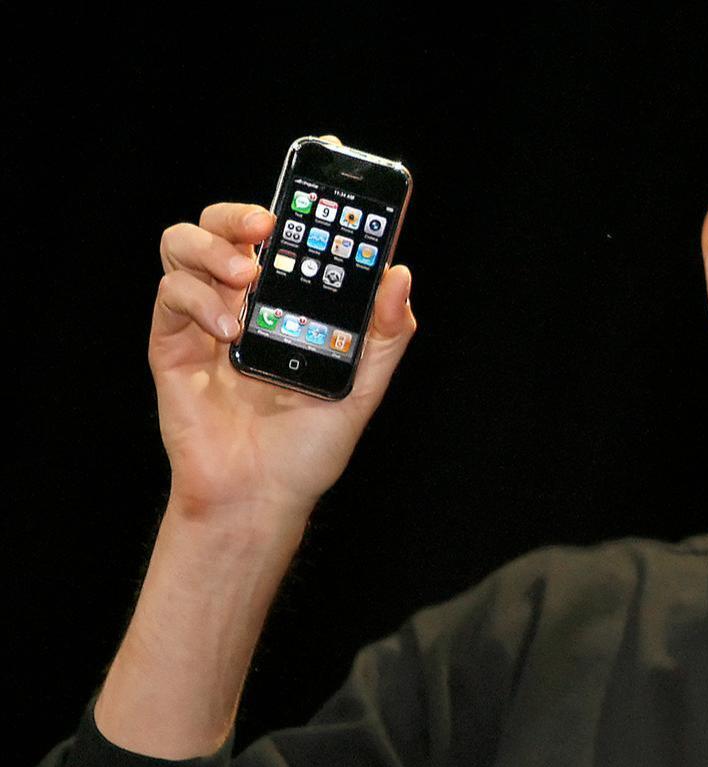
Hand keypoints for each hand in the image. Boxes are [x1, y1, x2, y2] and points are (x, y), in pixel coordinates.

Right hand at [153, 197, 414, 518]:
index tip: (318, 192)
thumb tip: (399, 274)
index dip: (295, 206)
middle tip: (269, 225)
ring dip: (213, 247)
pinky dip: (197, 298)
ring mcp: (204, 320)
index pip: (286, 238)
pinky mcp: (172, 344)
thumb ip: (386, 335)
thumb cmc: (309, 447)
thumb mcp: (364, 388)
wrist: (261, 497)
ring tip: (247, 275)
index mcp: (289, 304)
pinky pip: (170, 294)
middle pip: (225, 226)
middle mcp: (244, 302)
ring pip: (184, 244)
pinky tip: (230, 328)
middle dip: (242, 212)